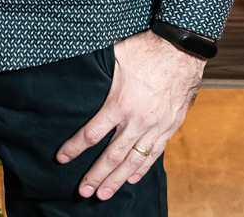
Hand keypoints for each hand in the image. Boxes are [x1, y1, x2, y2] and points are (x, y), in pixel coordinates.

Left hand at [57, 30, 204, 199]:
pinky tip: (132, 179)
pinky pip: (154, 153)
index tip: (62, 158)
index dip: (75, 148)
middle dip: (96, 175)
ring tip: (104, 194)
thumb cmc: (145, 48)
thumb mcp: (114, 55)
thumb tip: (76, 67)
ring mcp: (155, 126)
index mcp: (119, 103)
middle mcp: (137, 120)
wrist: (180, 50)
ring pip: (133, 161)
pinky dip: (142, 169)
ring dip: (117, 179)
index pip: (92, 133)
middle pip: (112, 155)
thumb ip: (97, 69)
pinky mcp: (170, 127)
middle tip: (83, 192)